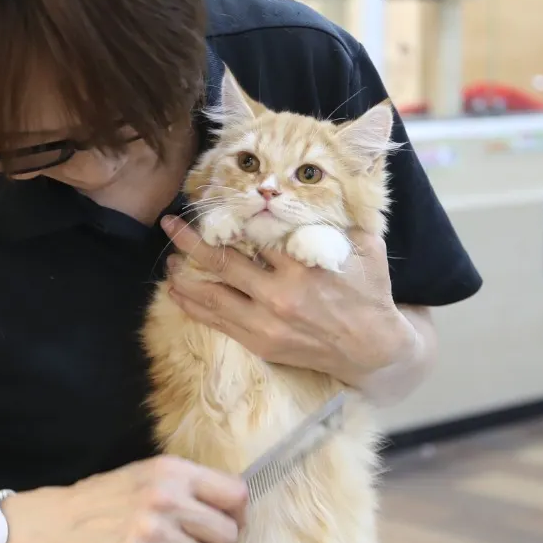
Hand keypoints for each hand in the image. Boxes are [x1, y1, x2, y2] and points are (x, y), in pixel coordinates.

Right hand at [0, 457, 246, 542]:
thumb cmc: (103, 502)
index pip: (235, 494)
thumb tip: (233, 509)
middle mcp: (166, 497)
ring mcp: (150, 531)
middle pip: (226, 535)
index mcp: (172, 471)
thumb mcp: (145, 476)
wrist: (52, 525)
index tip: (224, 526)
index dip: (236, 516)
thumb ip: (186, 487)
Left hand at [160, 216, 418, 389]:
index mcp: (303, 265)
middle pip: (222, 262)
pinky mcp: (261, 344)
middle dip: (191, 241)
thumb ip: (335, 220)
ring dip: (184, 276)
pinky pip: (217, 322)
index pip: (254, 234)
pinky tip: (177, 292)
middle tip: (170, 224)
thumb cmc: (369, 292)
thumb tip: (309, 192)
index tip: (211, 203)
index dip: (228, 217)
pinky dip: (193, 306)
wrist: (374, 350)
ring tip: (168, 260)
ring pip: (212, 295)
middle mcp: (279, 295)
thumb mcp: (363, 247)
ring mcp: (267, 323)